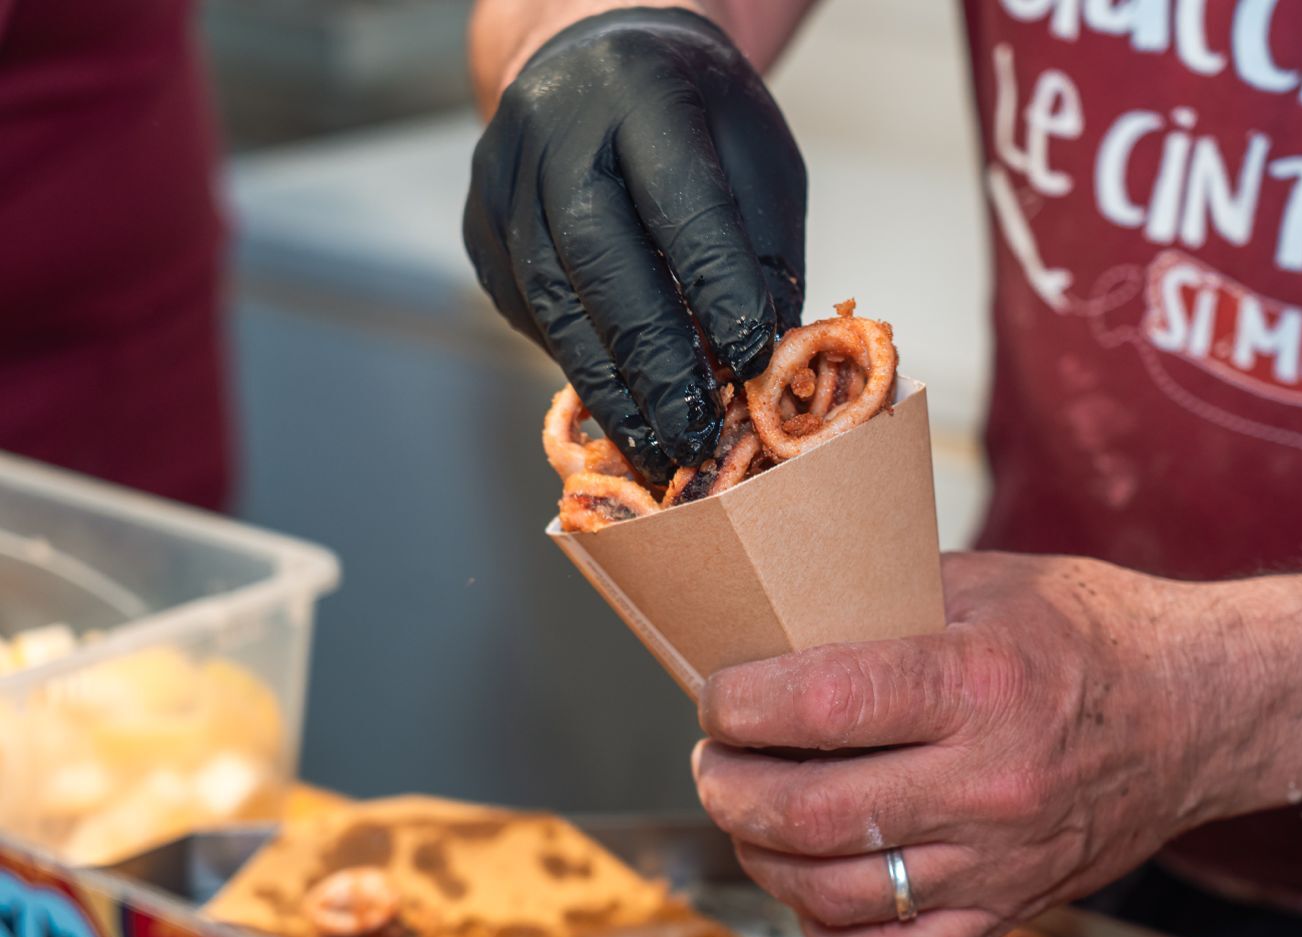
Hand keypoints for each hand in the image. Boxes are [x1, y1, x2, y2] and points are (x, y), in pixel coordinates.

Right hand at [464, 6, 805, 482]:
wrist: (595, 62)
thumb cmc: (697, 121)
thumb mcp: (756, 160)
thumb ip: (762, 256)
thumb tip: (764, 369)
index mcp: (644, 94)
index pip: (682, 207)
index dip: (718, 294)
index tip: (753, 367)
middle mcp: (555, 130)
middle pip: (600, 262)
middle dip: (654, 365)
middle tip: (694, 439)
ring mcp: (501, 178)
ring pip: (553, 303)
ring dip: (610, 390)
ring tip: (659, 450)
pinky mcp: (476, 226)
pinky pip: (528, 313)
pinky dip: (579, 368)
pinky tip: (621, 410)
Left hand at [693, 552, 1245, 936]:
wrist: (1203, 710)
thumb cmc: (1090, 632)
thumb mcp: (991, 583)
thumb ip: (887, 599)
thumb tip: (777, 617)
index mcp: (981, 685)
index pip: (825, 705)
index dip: (740, 703)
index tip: (716, 694)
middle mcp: (989, 785)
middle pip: (812, 813)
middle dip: (728, 786)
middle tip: (713, 757)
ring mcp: (1000, 862)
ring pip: (836, 894)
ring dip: (762, 856)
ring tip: (748, 815)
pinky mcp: (1011, 911)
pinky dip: (829, 936)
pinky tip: (810, 888)